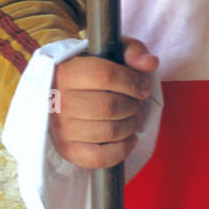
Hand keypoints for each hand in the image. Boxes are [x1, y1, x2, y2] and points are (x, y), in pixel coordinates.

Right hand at [50, 35, 159, 169]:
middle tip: (136, 103)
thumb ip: (133, 50)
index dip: (132, 82)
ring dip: (130, 125)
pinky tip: (129, 138)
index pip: (105, 76)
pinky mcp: (67, 151)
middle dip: (132, 105)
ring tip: (132, 117)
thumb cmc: (94, 71)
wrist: (63, 93)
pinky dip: (122, 149)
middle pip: (109, 106)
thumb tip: (150, 63)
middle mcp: (58, 101)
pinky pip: (100, 158)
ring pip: (108, 131)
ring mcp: (61, 129)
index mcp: (66, 71)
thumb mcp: (112, 51)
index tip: (143, 87)